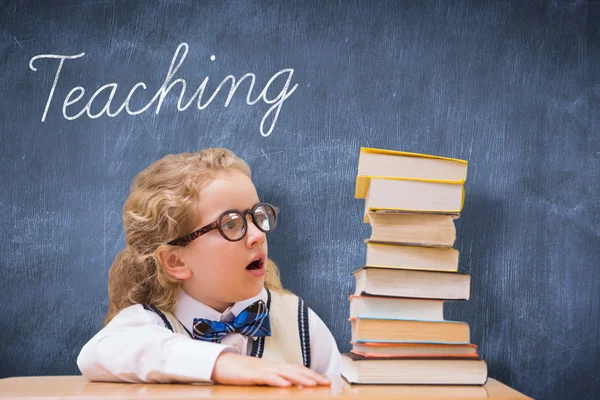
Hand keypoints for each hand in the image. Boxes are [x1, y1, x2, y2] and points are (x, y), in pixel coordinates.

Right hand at [211, 352, 330, 386]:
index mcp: (275, 367)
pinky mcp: (253, 374)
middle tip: (326, 383)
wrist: (222, 364)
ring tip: (312, 384)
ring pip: (285, 373)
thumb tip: (289, 386)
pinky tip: (286, 385)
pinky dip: (277, 380)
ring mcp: (263, 369)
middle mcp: (272, 366)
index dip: (312, 374)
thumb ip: (275, 379)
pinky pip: (267, 377)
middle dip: (312, 376)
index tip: (325, 381)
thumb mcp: (262, 376)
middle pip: (296, 370)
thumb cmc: (242, 372)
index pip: (297, 369)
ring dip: (300, 378)